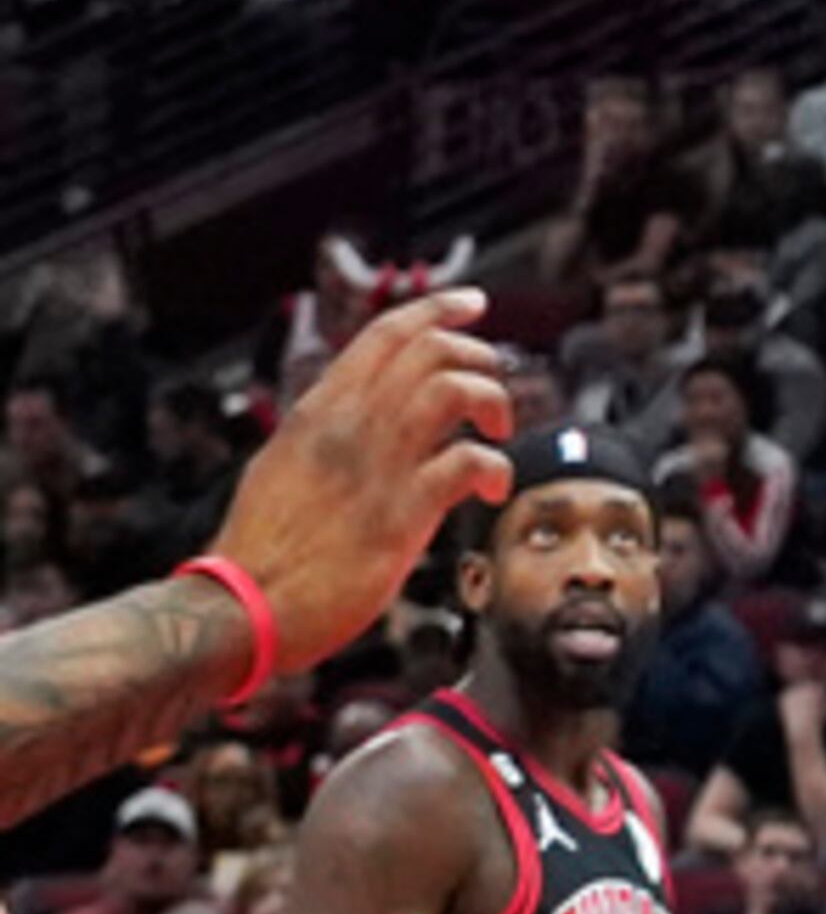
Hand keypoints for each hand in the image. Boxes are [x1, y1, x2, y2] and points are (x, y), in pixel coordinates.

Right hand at [219, 288, 511, 672]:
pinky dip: (496, 467)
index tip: (472, 305)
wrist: (240, 609)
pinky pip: (469, 462)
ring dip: (492, 400)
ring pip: (454, 389)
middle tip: (493, 385)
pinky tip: (493, 489)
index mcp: (318, 412)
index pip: (385, 335)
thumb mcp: (280, 468)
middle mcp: (348, 426)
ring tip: (497, 432)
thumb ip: (320, 437)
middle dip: (477, 354)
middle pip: (429, 349)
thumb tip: (348, 417)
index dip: (437, 311)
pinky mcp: (400, 515)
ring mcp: (376, 466)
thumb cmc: (258, 551)